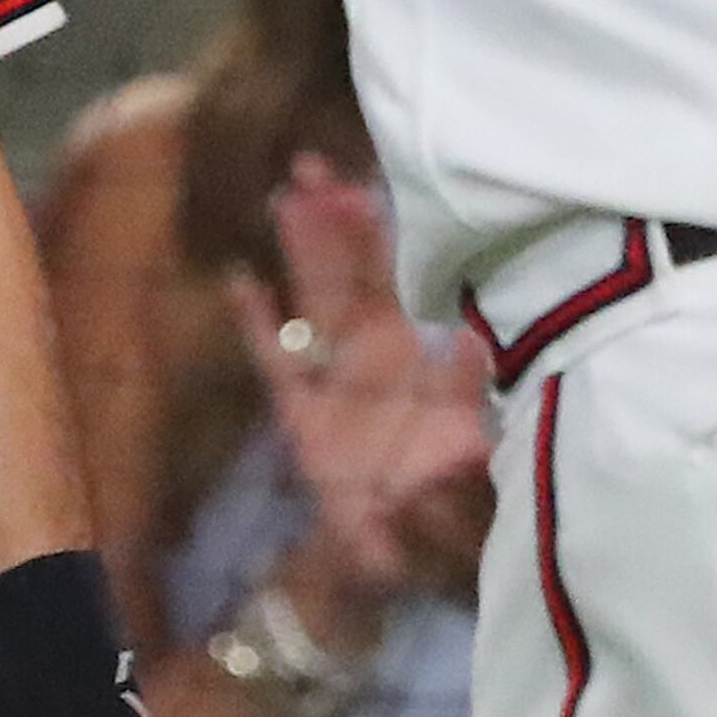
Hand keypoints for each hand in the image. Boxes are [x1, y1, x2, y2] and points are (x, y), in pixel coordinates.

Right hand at [226, 156, 494, 617]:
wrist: (417, 551)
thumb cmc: (455, 490)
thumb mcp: (474, 439)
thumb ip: (466, 389)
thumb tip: (473, 338)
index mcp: (410, 350)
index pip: (393, 275)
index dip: (379, 231)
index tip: (366, 183)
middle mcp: (369, 353)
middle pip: (343, 273)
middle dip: (328, 220)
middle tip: (311, 164)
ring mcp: (331, 380)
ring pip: (310, 301)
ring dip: (297, 253)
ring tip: (284, 198)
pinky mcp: (300, 417)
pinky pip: (275, 361)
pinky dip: (258, 323)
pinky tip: (243, 281)